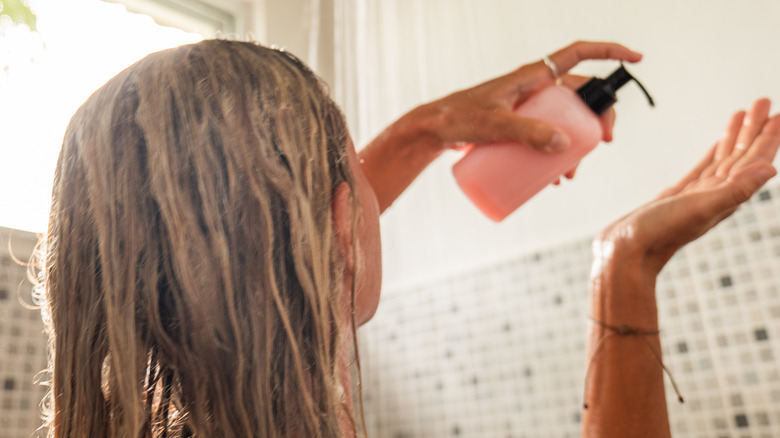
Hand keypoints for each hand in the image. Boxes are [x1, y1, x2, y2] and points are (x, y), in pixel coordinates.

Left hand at [426, 41, 641, 152]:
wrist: (432, 131)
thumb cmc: (458, 120)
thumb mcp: (494, 125)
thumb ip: (527, 132)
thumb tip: (564, 145)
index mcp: (532, 76)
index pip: (577, 54)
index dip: (609, 51)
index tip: (636, 59)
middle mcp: (534, 89)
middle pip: (579, 95)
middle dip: (598, 117)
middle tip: (604, 142)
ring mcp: (526, 108)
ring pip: (564, 120)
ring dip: (576, 144)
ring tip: (572, 173)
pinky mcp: (517, 126)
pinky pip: (547, 136)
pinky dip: (555, 154)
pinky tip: (555, 176)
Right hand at [598, 98, 779, 275]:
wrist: (624, 254)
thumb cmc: (659, 235)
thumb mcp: (699, 209)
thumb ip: (735, 190)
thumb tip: (771, 169)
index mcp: (725, 197)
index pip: (754, 161)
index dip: (768, 138)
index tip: (778, 114)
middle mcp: (715, 195)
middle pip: (741, 156)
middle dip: (753, 130)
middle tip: (762, 102)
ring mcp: (696, 196)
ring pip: (723, 160)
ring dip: (734, 137)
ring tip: (743, 113)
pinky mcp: (676, 196)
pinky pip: (702, 169)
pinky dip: (713, 154)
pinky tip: (717, 144)